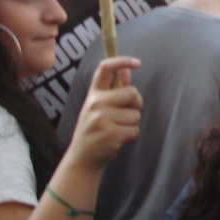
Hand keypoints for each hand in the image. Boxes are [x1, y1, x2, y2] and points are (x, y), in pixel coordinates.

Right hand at [64, 56, 141, 171]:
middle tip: (124, 115)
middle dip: (136, 104)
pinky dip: (131, 135)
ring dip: (132, 123)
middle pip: (133, 93)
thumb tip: (128, 70)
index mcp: (93, 94)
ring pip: (136, 114)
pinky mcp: (110, 134)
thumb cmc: (94, 129)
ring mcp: (102, 119)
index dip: (122, 61)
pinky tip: (117, 139)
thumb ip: (114, 89)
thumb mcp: (98, 107)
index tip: (137, 63)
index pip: (105, 68)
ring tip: (116, 129)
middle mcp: (96, 103)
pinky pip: (135, 130)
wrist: (82, 158)